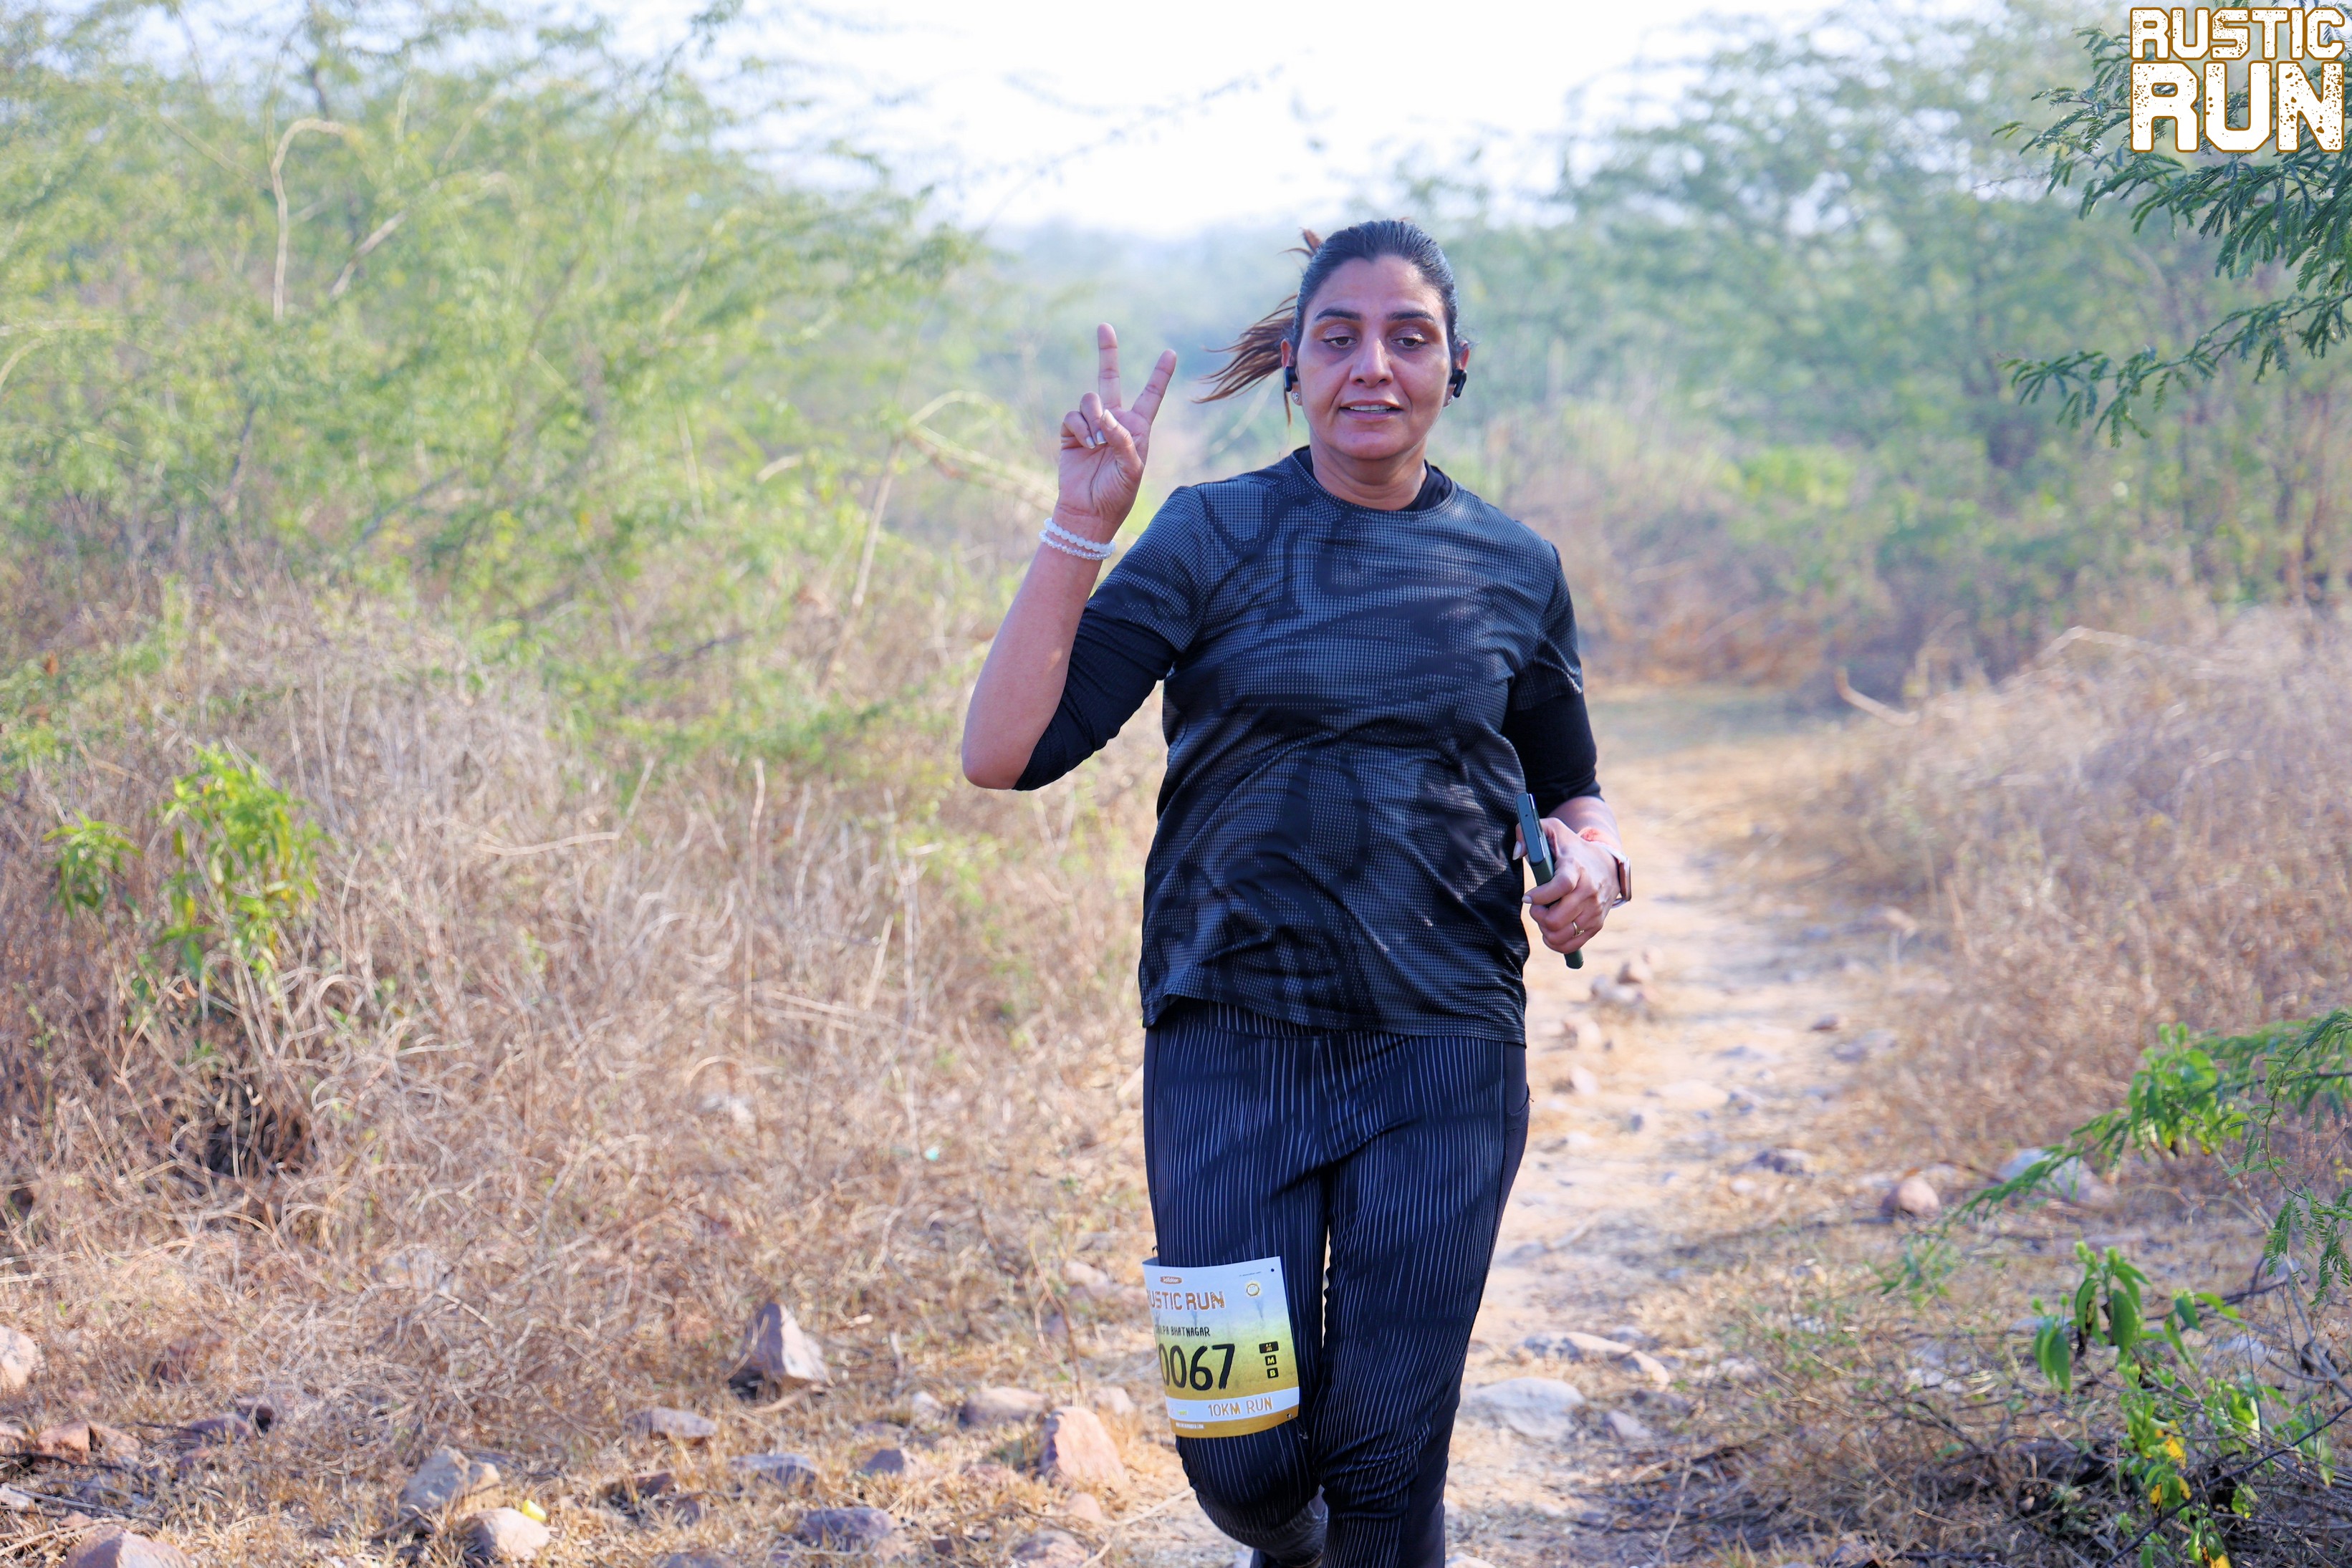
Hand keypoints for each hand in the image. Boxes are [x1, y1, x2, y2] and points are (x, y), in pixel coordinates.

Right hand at [1056, 323, 1176, 538]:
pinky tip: (1085, 444)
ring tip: (1097, 441)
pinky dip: (1079, 428)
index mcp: (1137, 427)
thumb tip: (1105, 417)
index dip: (1160, 374)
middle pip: (1109, 378)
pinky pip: (1073, 416)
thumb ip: (1123, 440)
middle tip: (1105, 326)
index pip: (1151, 395)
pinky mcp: (1070, 433)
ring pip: (1090, 399)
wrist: (1088, 511)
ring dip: (1094, 415)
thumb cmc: (1117, 493)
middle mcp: (1114, 421)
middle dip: (1107, 352)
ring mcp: (1091, 425)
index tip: (1170, 352)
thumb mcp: (1131, 469)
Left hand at [1523, 818, 1617, 955]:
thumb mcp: (1553, 830)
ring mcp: (1594, 911)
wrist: (1607, 865)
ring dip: (1545, 928)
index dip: (1540, 896)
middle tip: (1536, 906)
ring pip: (1561, 934)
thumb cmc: (1572, 848)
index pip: (1561, 886)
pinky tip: (1551, 929)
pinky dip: (1555, 942)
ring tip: (1545, 915)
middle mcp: (1589, 892)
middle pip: (1556, 919)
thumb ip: (1529, 832)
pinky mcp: (1596, 925)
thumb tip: (1517, 853)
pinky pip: (1570, 945)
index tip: (1527, 897)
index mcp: (1576, 869)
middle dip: (1538, 915)